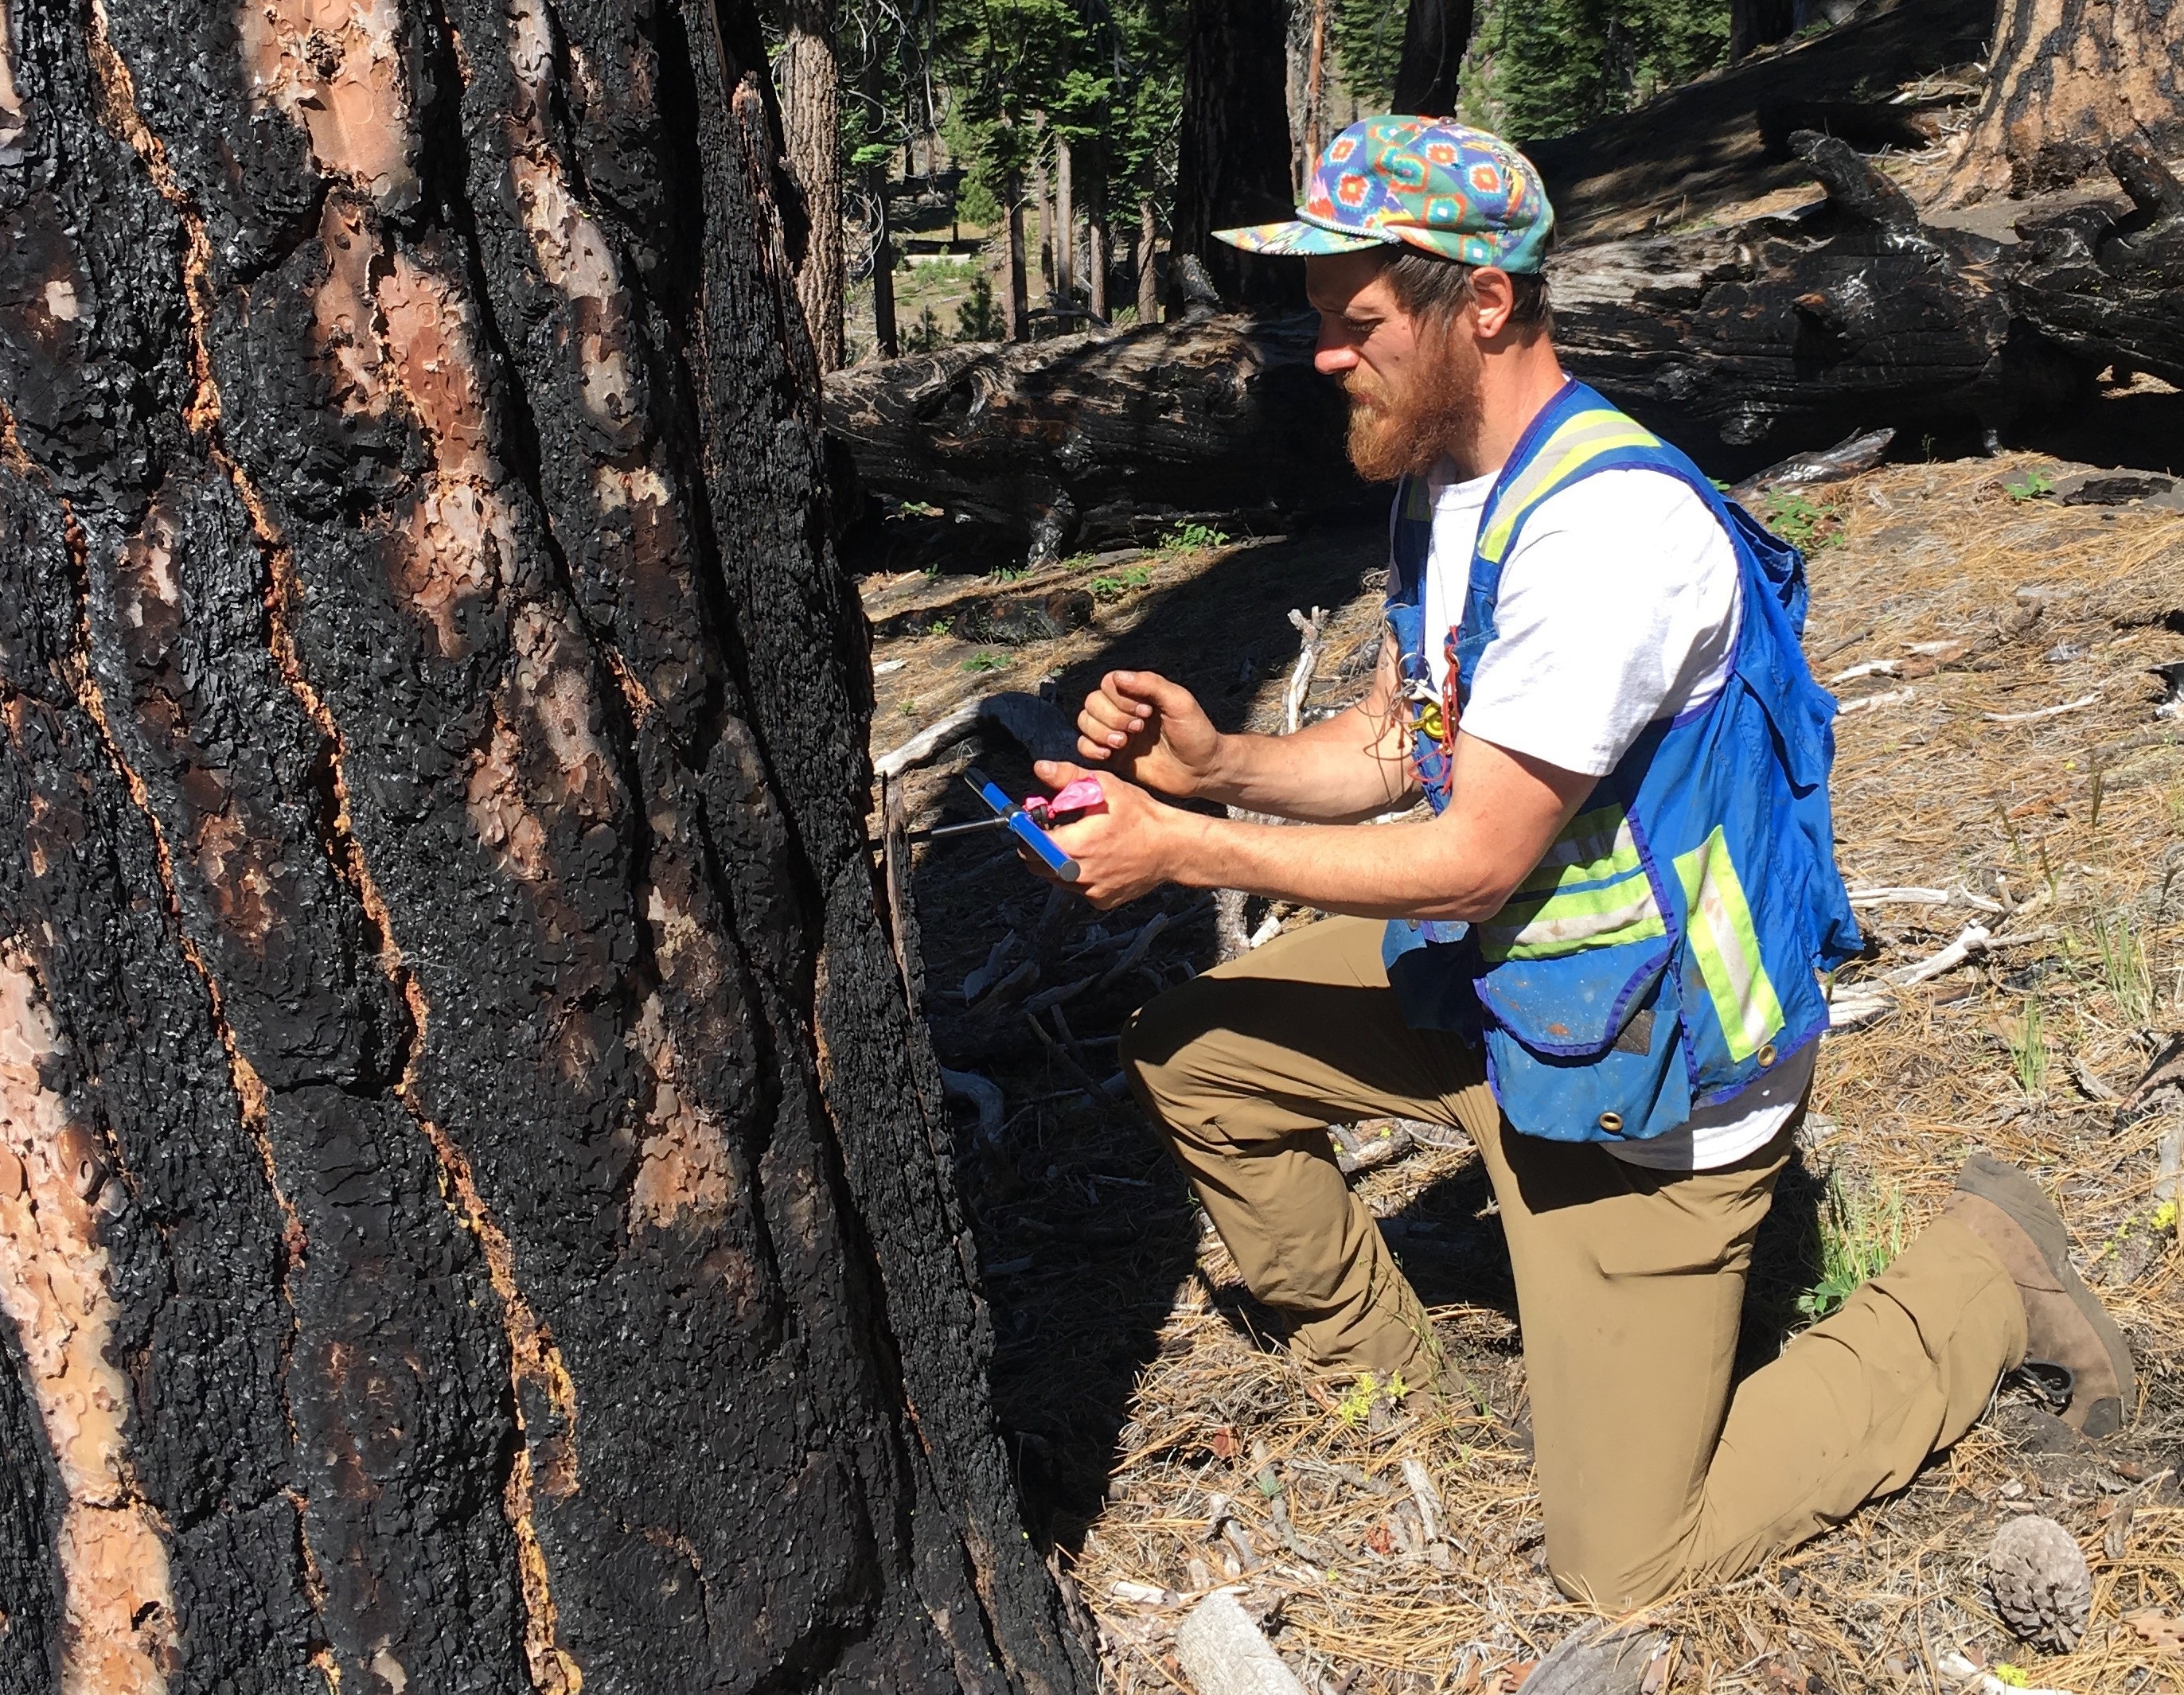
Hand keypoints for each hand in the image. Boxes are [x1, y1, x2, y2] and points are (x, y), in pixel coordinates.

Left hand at [1030, 762, 1193, 908]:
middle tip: (1056, 828)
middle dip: (1038, 845)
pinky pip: (1077, 888)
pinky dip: (1078, 874)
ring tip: (1081, 840)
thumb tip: (1041, 768)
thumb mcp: (1105, 787)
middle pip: (1036, 864)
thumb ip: (1068, 778)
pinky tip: (1098, 857)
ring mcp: (1090, 891)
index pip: (1029, 844)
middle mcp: (1079, 874)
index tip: (1032, 822)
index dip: (1026, 831)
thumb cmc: (1141, 816)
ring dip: (1057, 860)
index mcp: (1075, 845)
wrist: (1172, 847)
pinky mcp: (1101, 900)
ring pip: (1055, 876)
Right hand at [1073, 669, 1222, 799]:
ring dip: (1099, 731)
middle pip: (1092, 702)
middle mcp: (1123, 711)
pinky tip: (1108, 754)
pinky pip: (1083, 747)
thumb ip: (1151, 685)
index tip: (1146, 712)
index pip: (1108, 684)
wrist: (1202, 770)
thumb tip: (1118, 677)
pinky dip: (1089, 748)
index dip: (1120, 698)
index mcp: (1138, 695)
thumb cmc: (1196, 733)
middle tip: (1138, 729)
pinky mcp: (1112, 757)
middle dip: (1111, 716)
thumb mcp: (1180, 702)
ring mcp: (1116, 733)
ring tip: (1124, 743)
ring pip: (1084, 722)